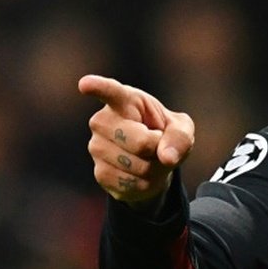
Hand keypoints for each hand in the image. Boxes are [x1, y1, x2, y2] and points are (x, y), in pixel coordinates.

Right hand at [79, 74, 194, 204]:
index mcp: (125, 100)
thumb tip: (166, 157)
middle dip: (159, 149)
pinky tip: (141, 173)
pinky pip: (132, 184)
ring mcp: (97, 147)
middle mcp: (103, 121)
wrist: (153, 161)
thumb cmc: (164, 134)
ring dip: (154, 168)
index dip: (98, 87)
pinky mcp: (99, 172)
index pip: (110, 92)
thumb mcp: (182, 129)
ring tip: (149, 157)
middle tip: (157, 143)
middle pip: (140, 142)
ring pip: (138, 166)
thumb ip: (180, 137)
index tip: (86, 84)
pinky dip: (146, 183)